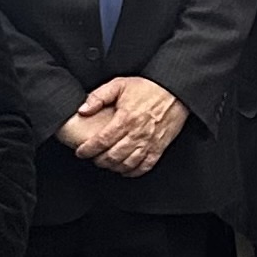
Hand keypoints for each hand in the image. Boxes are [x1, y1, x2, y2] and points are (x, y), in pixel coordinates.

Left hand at [62, 76, 185, 176]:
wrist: (175, 90)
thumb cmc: (148, 88)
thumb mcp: (119, 84)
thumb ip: (98, 97)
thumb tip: (83, 110)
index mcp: (125, 119)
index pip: (101, 141)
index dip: (88, 149)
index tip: (81, 152)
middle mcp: (137, 134)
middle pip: (113, 156)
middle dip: (99, 160)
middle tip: (93, 158)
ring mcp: (149, 142)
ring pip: (127, 164)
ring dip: (114, 167)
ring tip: (107, 163)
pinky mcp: (159, 147)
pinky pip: (145, 165)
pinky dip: (134, 172)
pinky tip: (126, 170)